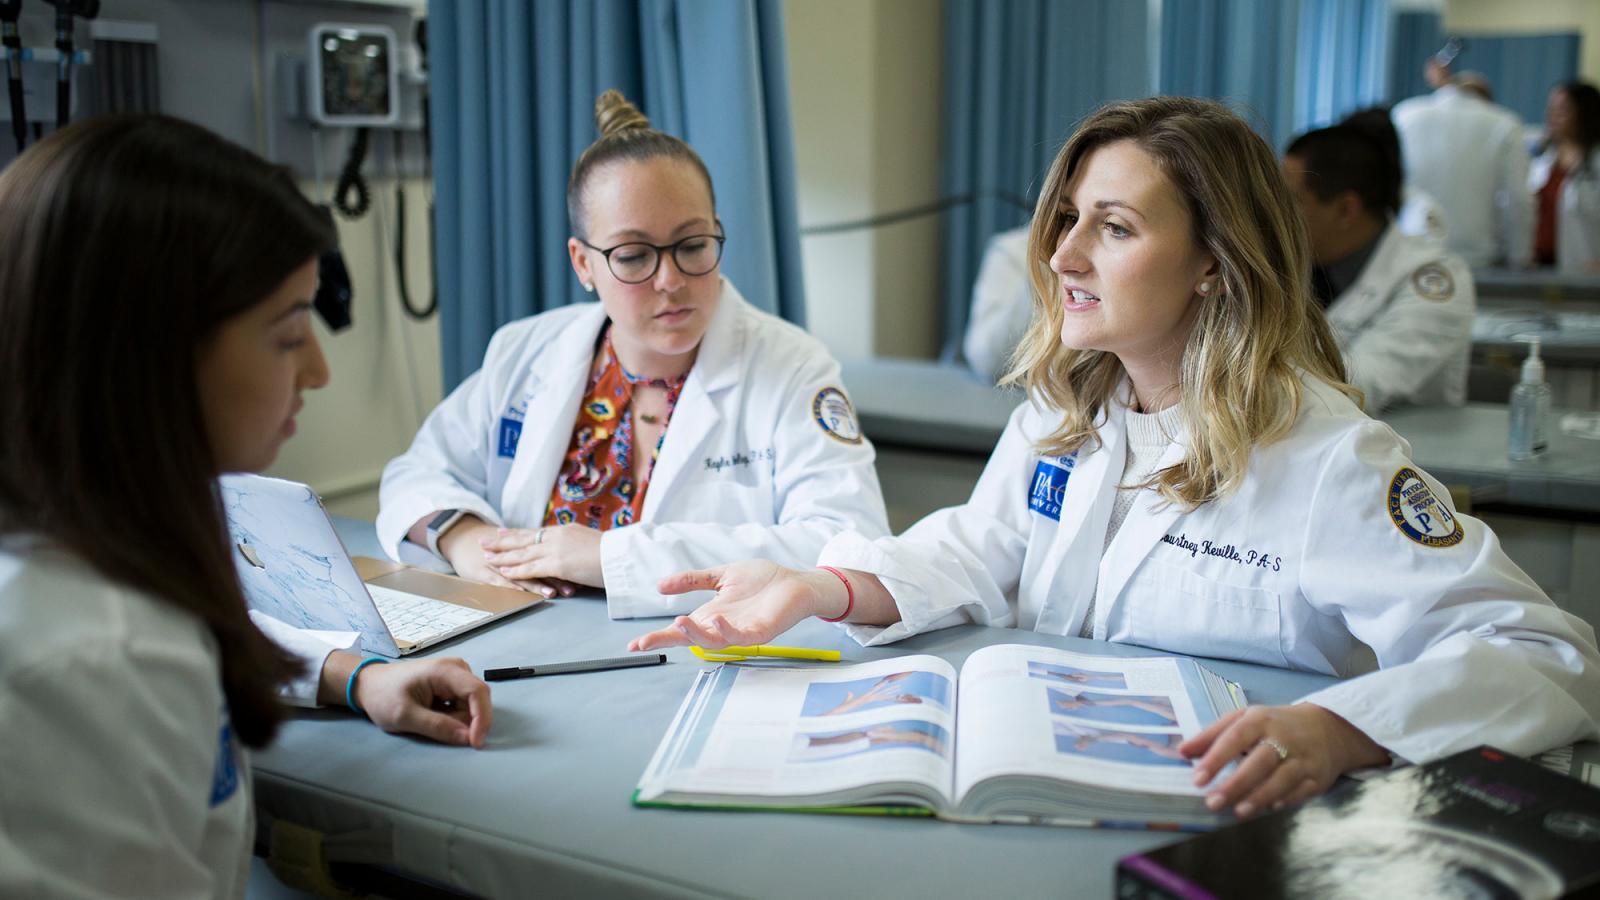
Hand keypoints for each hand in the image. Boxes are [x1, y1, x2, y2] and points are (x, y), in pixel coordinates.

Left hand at [353, 657, 491, 748]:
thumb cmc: (383, 697)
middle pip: (477, 700)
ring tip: (427, 718)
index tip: (475, 743)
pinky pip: (463, 705)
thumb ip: (437, 727)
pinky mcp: (453, 683)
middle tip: (434, 728)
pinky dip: (452, 716)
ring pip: (471, 706)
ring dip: (456, 720)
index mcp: (445, 670)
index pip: (478, 692)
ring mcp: (456, 675)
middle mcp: (456, 668)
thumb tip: (467, 738)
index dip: (482, 719)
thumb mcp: (405, 716)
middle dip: (464, 721)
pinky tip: (431, 714)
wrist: (369, 685)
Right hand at [440, 522, 575, 598]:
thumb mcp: (518, 545)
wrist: (460, 538)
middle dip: (557, 578)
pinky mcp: (484, 572)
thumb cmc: (493, 545)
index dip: (566, 565)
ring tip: (553, 594)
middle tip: (573, 588)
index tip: (582, 574)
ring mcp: (499, 563)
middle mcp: (513, 553)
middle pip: (539, 565)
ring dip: (538, 584)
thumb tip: (568, 562)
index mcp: (525, 545)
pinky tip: (523, 594)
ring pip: (522, 574)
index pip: (549, 556)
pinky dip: (513, 587)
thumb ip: (539, 551)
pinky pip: (500, 581)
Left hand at [481, 525, 603, 589]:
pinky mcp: (557, 564)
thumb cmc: (613, 552)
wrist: (622, 555)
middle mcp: (556, 537)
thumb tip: (574, 551)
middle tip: (485, 541)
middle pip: (523, 539)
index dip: (517, 533)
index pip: (535, 532)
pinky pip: (531, 568)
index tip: (502, 531)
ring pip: (523, 554)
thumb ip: (578, 545)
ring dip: (503, 557)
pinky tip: (504, 572)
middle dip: (502, 541)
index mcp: (565, 531)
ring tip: (487, 558)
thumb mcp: (591, 543)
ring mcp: (556, 550)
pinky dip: (516, 571)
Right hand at [627, 560, 845, 651]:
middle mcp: (723, 626)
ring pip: (713, 641)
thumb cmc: (763, 580)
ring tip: (678, 623)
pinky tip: (717, 620)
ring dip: (695, 635)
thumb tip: (659, 585)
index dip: (658, 636)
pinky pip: (741, 637)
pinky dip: (728, 632)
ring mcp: (741, 630)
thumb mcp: (721, 576)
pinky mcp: (761, 631)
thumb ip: (693, 581)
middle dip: (668, 640)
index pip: (681, 629)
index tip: (634, 644)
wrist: (797, 581)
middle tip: (644, 642)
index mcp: (712, 615)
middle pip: (691, 638)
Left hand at [1181, 703, 1389, 817]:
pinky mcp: (1317, 776)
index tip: (1197, 779)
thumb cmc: (1274, 725)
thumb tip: (1182, 751)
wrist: (1327, 728)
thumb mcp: (1242, 719)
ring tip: (1238, 812)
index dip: (1215, 758)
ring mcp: (1303, 757)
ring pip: (1281, 779)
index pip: (1234, 737)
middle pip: (1259, 761)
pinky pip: (1300, 790)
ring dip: (1259, 797)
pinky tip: (1269, 808)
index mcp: (1260, 719)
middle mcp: (1283, 737)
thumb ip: (1211, 735)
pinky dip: (1285, 800)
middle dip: (1236, 784)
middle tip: (1213, 802)